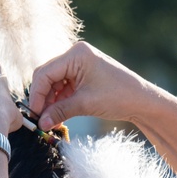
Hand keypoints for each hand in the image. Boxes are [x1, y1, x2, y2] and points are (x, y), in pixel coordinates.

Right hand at [28, 41, 147, 129]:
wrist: (141, 101)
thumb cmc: (118, 97)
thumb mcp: (85, 104)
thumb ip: (59, 112)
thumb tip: (40, 123)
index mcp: (76, 54)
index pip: (45, 73)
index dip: (37, 95)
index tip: (35, 114)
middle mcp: (75, 55)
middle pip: (47, 76)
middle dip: (42, 98)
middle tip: (39, 119)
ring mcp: (78, 64)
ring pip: (53, 83)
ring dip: (50, 102)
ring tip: (49, 121)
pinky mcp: (82, 75)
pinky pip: (63, 87)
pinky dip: (59, 101)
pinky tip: (58, 116)